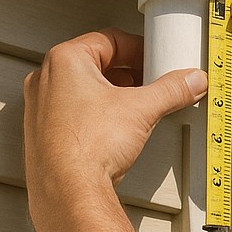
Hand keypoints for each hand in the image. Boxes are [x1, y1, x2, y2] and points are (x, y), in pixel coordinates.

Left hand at [23, 29, 207, 207]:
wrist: (69, 192)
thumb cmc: (87, 148)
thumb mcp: (142, 110)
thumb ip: (171, 91)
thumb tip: (190, 82)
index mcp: (64, 61)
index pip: (109, 40)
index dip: (139, 49)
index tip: (156, 61)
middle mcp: (46, 80)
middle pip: (96, 64)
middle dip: (129, 73)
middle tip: (151, 84)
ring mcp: (41, 108)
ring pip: (84, 89)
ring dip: (114, 94)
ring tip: (137, 108)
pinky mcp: (45, 134)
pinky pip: (75, 112)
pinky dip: (98, 114)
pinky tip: (116, 130)